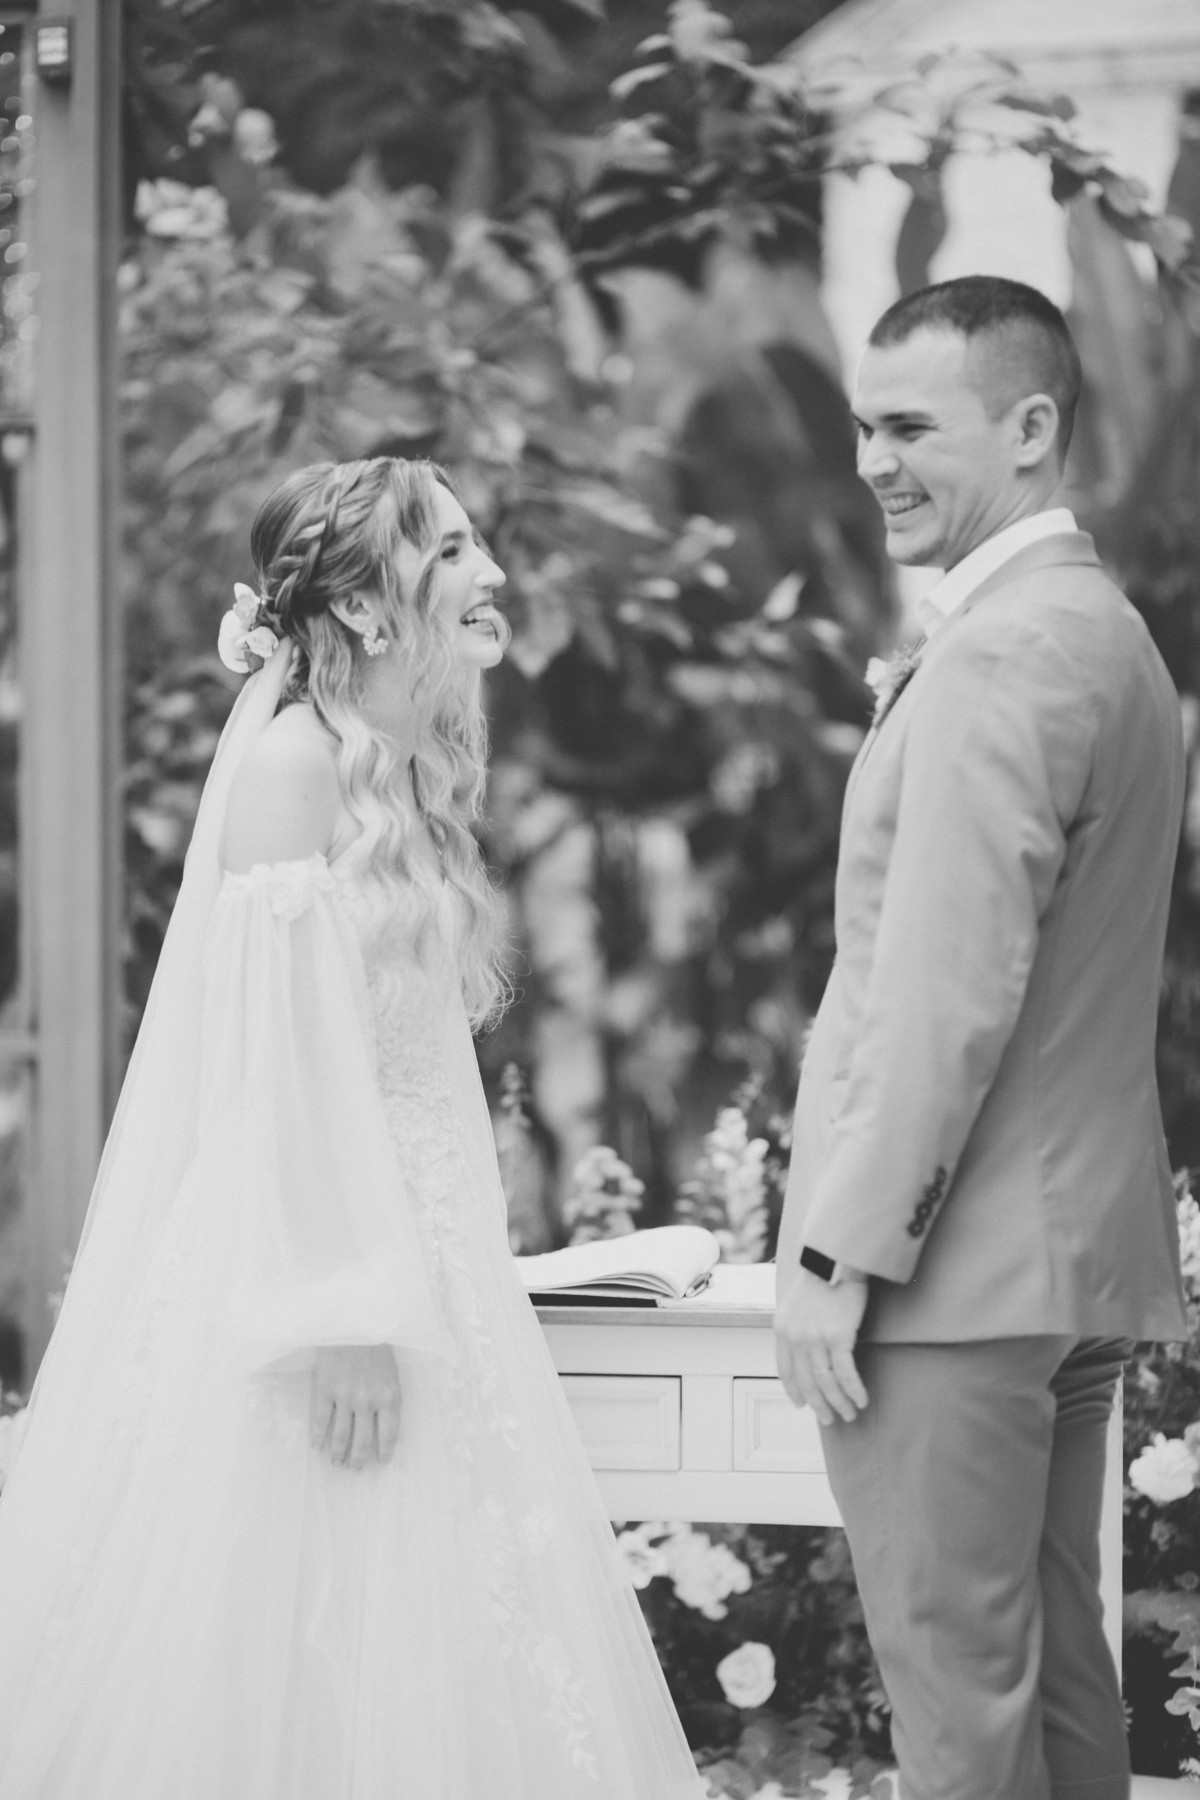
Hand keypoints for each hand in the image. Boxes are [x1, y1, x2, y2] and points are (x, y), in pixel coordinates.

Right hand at [310, 1344, 400, 1469]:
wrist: (353, 1318)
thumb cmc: (376, 1341)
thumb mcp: (392, 1371)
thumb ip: (388, 1396)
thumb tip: (382, 1421)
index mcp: (390, 1397)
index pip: (389, 1434)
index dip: (384, 1452)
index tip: (381, 1461)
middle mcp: (368, 1402)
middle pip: (363, 1441)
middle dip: (358, 1459)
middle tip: (354, 1469)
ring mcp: (345, 1397)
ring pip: (341, 1436)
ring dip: (338, 1453)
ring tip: (337, 1463)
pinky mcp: (325, 1389)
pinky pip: (321, 1420)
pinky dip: (318, 1437)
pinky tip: (316, 1447)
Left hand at [774, 1269, 869, 1425]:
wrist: (835, 1257)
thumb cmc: (821, 1277)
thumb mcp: (796, 1303)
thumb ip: (797, 1327)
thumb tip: (805, 1350)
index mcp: (782, 1330)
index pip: (785, 1371)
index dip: (795, 1391)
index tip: (802, 1405)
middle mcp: (796, 1338)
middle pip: (807, 1383)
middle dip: (819, 1405)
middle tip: (830, 1419)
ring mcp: (816, 1339)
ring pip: (827, 1383)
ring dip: (839, 1403)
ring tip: (850, 1414)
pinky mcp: (839, 1337)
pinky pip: (846, 1374)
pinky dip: (854, 1391)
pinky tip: (862, 1400)